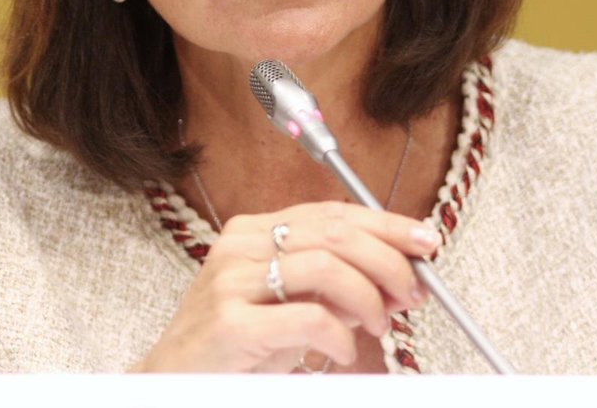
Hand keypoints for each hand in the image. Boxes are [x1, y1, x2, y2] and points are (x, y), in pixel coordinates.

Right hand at [133, 200, 440, 372]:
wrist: (170, 384)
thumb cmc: (234, 348)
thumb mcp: (289, 307)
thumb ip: (335, 287)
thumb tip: (397, 278)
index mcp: (254, 230)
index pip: (334, 212)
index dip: (387, 224)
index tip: (425, 240)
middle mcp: (240, 245)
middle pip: (336, 233)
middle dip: (388, 259)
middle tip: (413, 290)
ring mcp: (231, 282)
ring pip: (326, 266)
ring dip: (369, 296)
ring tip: (380, 323)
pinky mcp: (229, 324)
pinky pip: (307, 317)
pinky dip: (340, 334)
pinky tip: (344, 351)